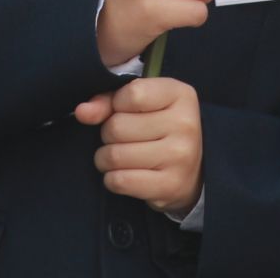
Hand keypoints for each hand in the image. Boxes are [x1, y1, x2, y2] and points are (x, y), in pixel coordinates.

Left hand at [79, 77, 203, 215]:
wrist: (196, 169)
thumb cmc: (161, 127)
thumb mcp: (143, 102)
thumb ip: (110, 100)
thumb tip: (82, 112)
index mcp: (180, 95)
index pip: (131, 94)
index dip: (116, 104)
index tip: (122, 112)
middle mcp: (185, 124)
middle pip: (117, 127)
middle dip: (108, 134)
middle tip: (120, 139)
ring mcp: (180, 157)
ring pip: (114, 155)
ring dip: (105, 158)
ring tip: (117, 157)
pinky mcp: (170, 186)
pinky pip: (120, 181)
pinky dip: (112, 179)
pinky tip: (122, 174)